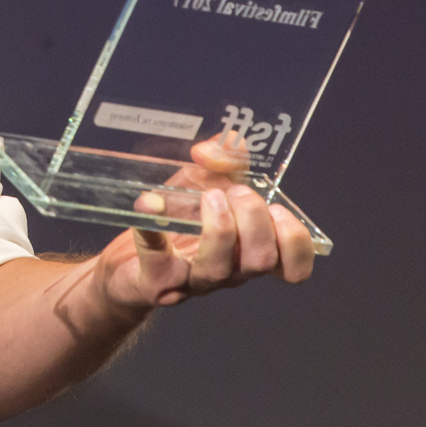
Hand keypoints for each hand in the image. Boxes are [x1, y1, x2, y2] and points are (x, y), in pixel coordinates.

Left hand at [96, 131, 315, 311]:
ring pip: (220, 268)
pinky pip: (157, 258)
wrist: (130, 260)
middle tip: (235, 193)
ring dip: (220, 228)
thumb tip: (221, 146)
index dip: (295, 243)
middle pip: (261, 260)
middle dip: (254, 219)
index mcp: (249, 252)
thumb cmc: (179, 221)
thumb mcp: (207, 180)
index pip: (293, 268)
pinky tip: (149, 203)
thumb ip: (226, 157)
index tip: (278, 210)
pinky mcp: (156, 280)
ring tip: (209, 197)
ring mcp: (193, 280)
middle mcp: (229, 272)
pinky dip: (153, 228)